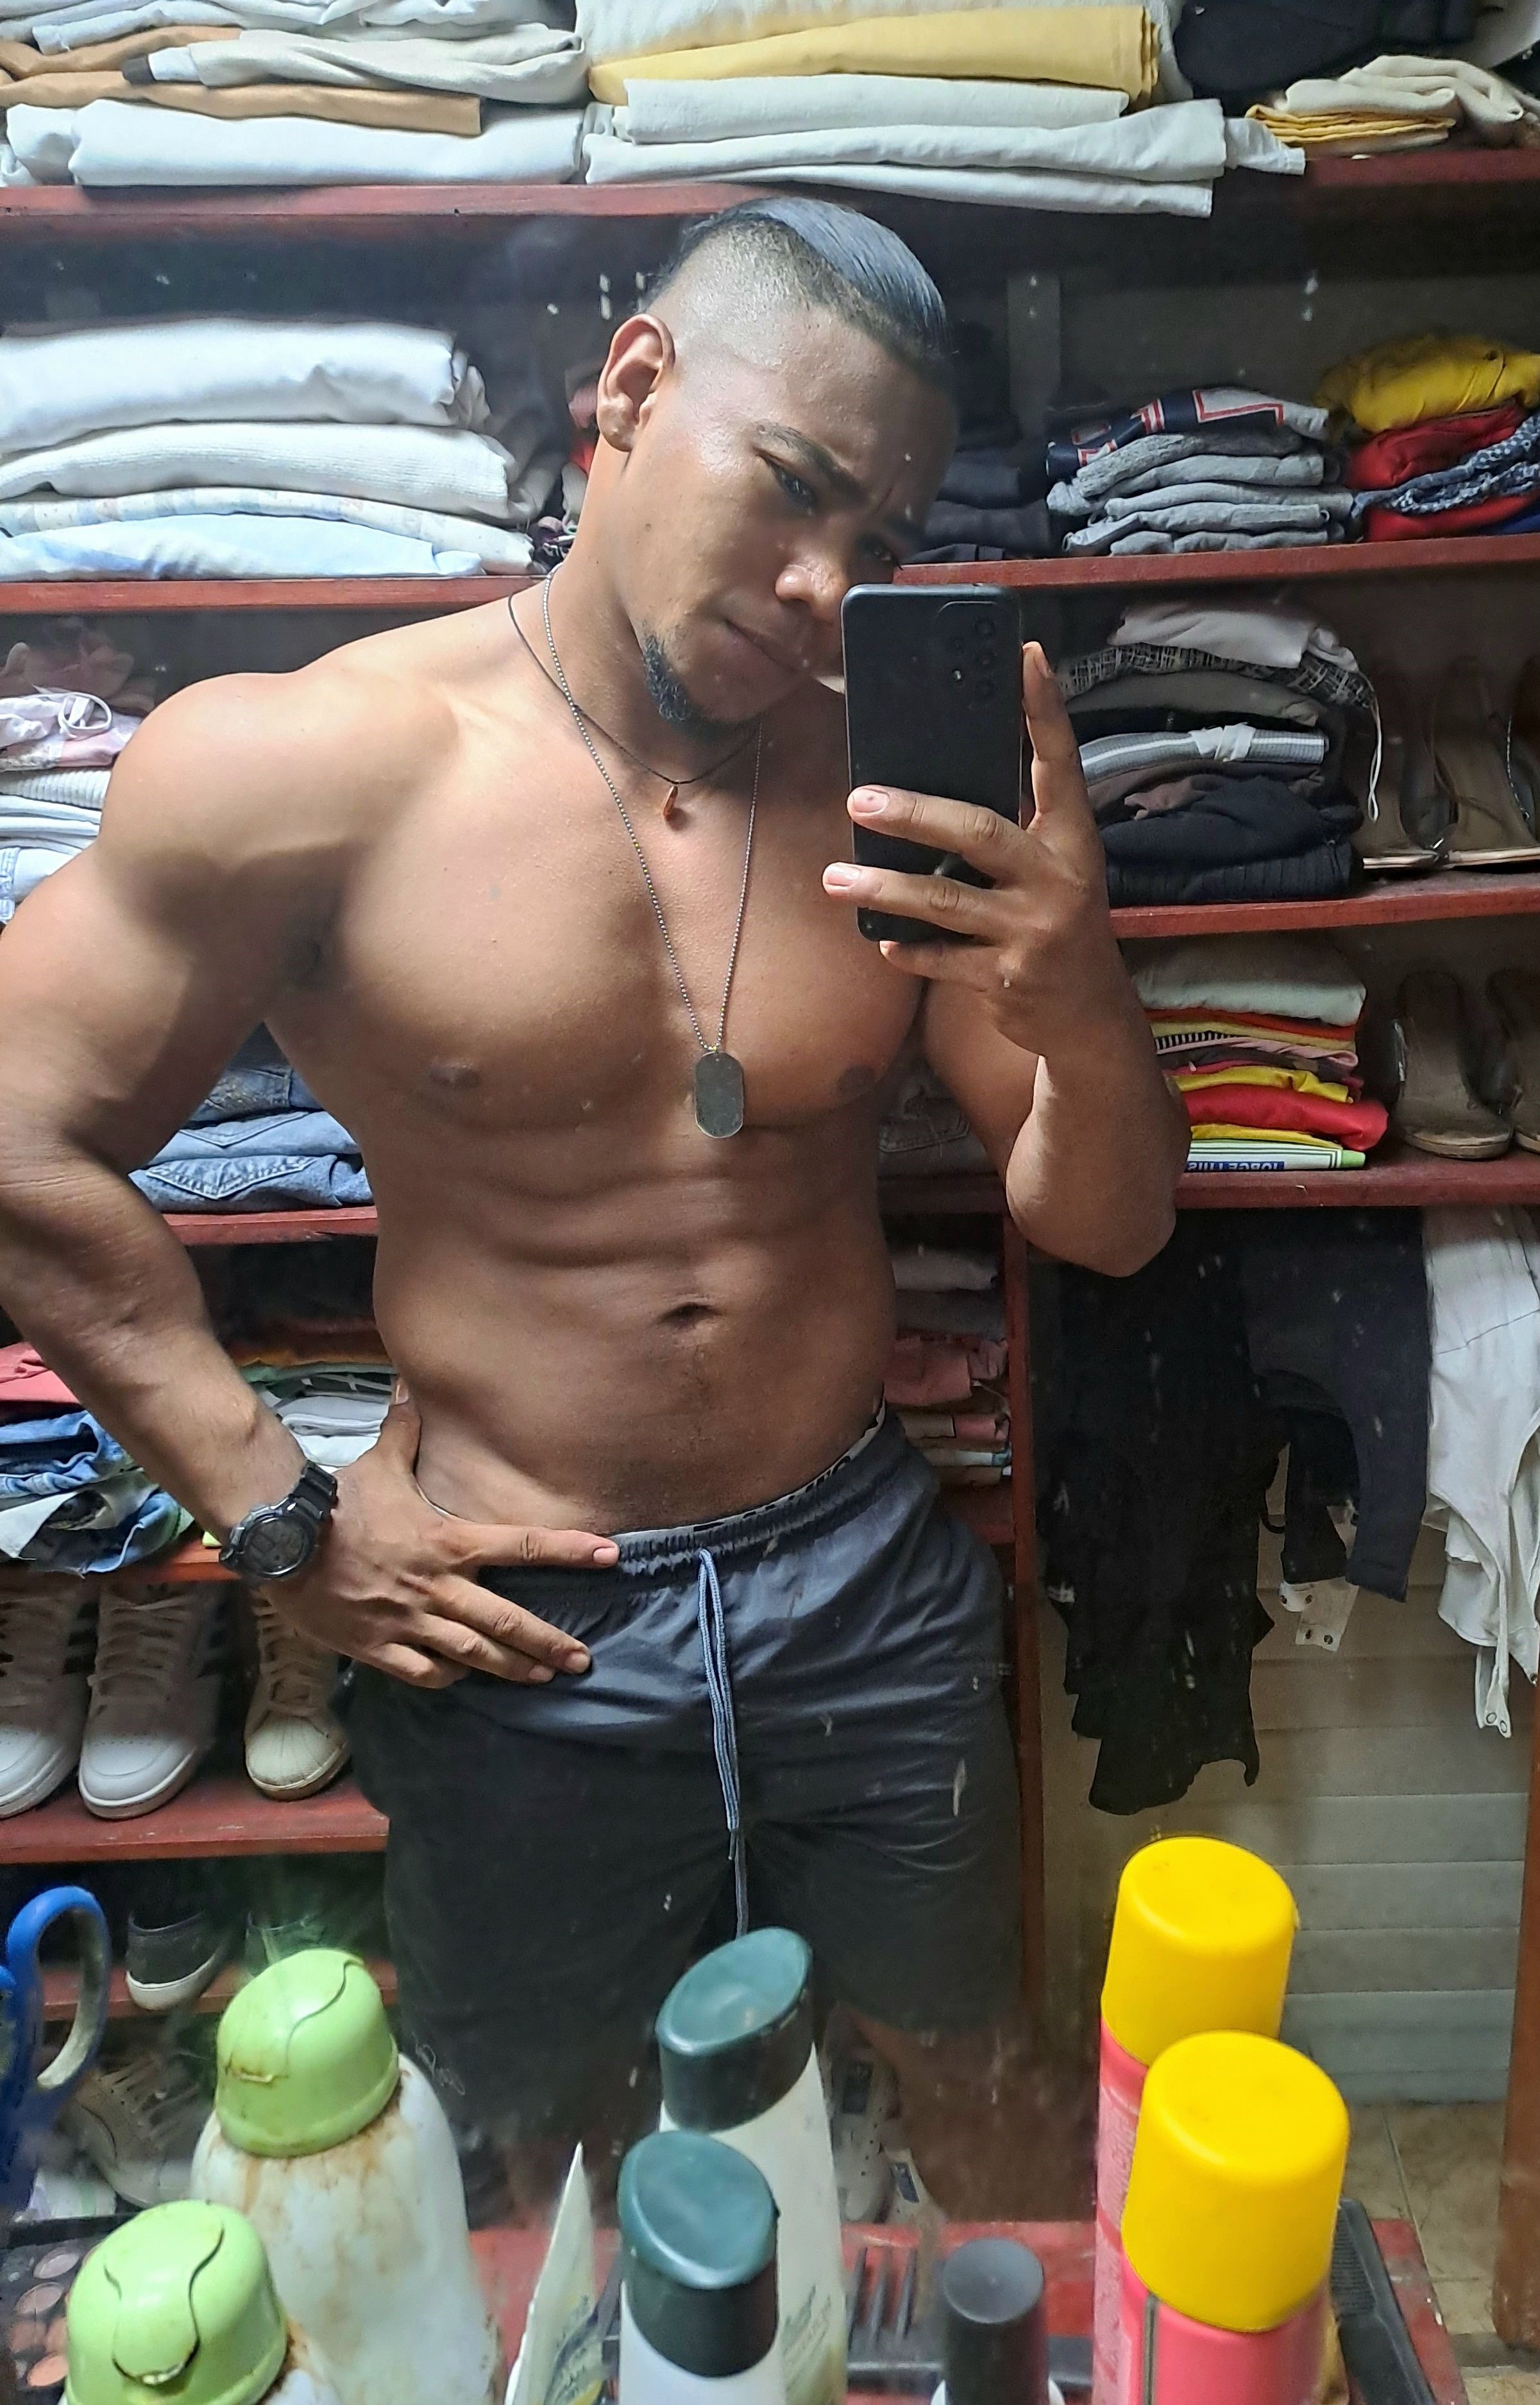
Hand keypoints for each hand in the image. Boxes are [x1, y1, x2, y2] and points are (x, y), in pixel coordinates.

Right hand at [260, 1387, 618, 1690]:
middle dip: (549, 1642)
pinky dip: (450, 1677)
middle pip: (506, 1621)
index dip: (569, 1551)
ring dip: (513, 1668)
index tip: (609, 1557)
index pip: (522, 1545)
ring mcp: (410, 1621)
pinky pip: (425, 1671)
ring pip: (474, 1655)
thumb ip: (404, 1433)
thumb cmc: (337, 1503)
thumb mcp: (378, 1463)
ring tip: (543, 1678)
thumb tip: (408, 1387)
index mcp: (449, 1541)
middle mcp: (438, 1586)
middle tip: (582, 1661)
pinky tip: (465, 1677)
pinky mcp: (379, 1647)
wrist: (284, 1541)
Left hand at [822, 643, 1129, 1061]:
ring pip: (945, 903)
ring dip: (885, 890)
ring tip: (834, 880)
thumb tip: (932, 782)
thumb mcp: (1056, 869)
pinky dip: (908, 952)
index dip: (1043, 709)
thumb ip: (1013, 828)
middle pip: (979, 832)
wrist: (1088, 1018)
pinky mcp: (1005, 979)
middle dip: (914, 814)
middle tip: (858, 800)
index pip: (1059, 763)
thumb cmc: (1060, 926)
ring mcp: (1032, 931)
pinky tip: (883, 941)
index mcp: (1073, 840)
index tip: (1025, 655)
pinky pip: (940, 960)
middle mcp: (1057, 880)